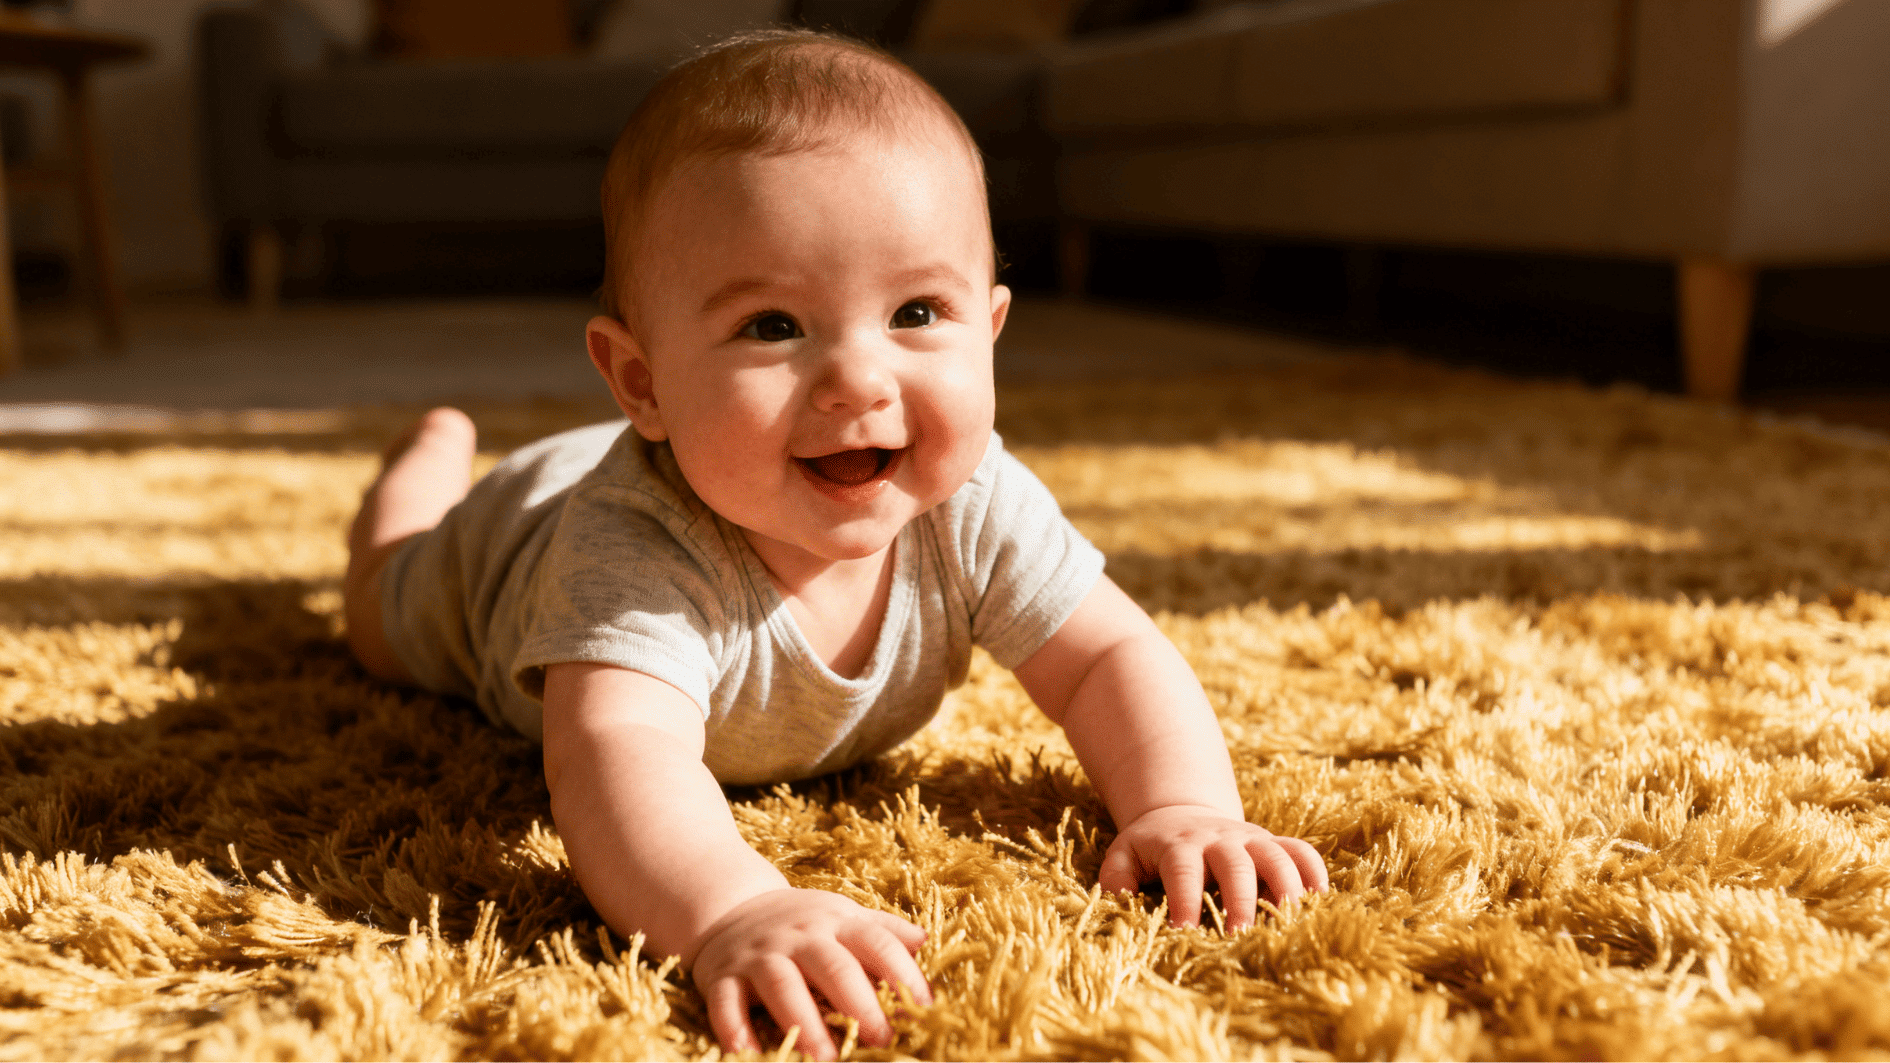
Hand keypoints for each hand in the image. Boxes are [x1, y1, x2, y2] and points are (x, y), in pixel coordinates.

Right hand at [689, 888, 930, 1059]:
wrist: (730, 906)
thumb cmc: (802, 922)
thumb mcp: (842, 916)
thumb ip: (883, 930)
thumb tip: (924, 942)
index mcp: (835, 924)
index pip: (876, 942)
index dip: (902, 972)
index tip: (925, 1006)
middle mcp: (799, 938)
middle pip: (833, 966)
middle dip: (859, 1003)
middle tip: (881, 1038)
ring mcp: (759, 956)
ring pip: (782, 985)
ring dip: (804, 1022)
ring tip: (825, 1057)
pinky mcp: (723, 977)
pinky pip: (726, 1003)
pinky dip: (735, 1029)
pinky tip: (748, 1053)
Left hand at [1099, 805, 1327, 928]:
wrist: (1183, 812)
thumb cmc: (1153, 846)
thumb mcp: (1125, 853)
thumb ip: (1117, 875)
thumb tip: (1118, 900)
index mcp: (1181, 844)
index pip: (1183, 870)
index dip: (1185, 900)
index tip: (1185, 933)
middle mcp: (1220, 839)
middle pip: (1236, 864)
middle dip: (1240, 900)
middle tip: (1240, 936)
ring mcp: (1251, 839)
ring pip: (1276, 855)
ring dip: (1285, 888)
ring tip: (1289, 924)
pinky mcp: (1273, 844)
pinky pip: (1301, 851)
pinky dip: (1313, 872)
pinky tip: (1319, 900)